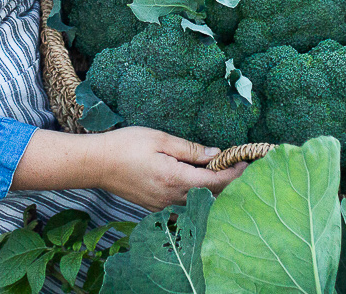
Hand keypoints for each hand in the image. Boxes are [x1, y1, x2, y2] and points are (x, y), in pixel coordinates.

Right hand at [10, 126, 246, 209]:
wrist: (96, 164)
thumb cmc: (125, 146)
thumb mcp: (160, 138)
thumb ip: (191, 149)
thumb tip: (217, 154)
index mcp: (175, 178)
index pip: (217, 182)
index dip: (237, 173)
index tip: (249, 161)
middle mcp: (172, 198)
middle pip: (212, 195)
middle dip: (231, 181)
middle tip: (244, 164)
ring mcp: (164, 205)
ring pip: (200, 201)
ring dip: (216, 188)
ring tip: (227, 170)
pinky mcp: (157, 207)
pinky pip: (186, 203)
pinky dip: (200, 193)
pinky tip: (203, 180)